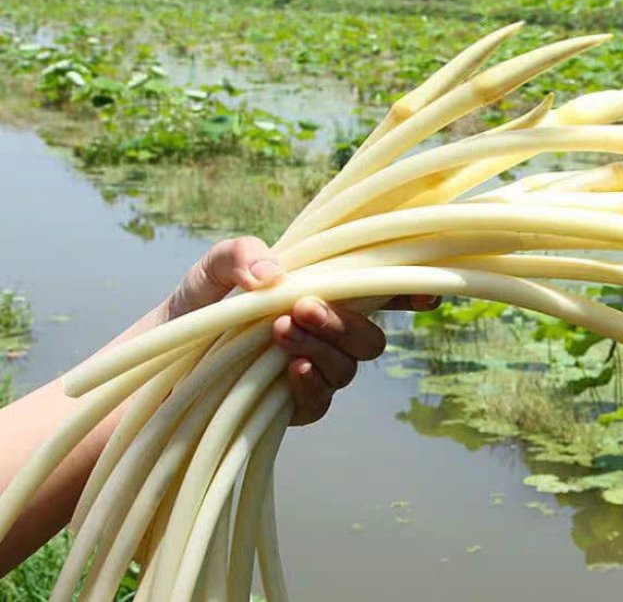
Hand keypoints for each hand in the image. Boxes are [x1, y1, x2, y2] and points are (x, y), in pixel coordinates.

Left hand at [166, 236, 438, 425]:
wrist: (156, 359)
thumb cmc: (194, 307)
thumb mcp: (213, 268)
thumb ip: (240, 254)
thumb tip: (275, 276)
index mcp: (319, 295)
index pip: (375, 294)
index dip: (408, 293)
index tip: (426, 293)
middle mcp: (324, 336)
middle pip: (371, 337)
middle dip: (346, 322)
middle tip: (304, 307)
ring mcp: (311, 373)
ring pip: (349, 367)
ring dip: (323, 346)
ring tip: (280, 331)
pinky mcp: (290, 407)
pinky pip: (320, 401)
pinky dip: (310, 383)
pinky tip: (289, 368)